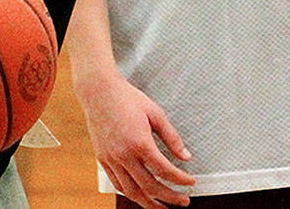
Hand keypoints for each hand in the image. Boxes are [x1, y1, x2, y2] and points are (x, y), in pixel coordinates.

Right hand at [80, 73, 194, 206]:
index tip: (190, 182)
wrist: (99, 92)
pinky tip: (140, 195)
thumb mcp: (156, 113)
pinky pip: (117, 184)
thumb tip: (186, 156)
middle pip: (150, 186)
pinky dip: (130, 193)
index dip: (180, 180)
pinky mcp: (102, 159)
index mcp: (140, 142)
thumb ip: (172, 137)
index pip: (165, 170)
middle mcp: (124, 155)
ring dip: (149, 203)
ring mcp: (111, 159)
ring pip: (131, 191)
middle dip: (169, 197)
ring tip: (163, 207)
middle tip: (183, 201)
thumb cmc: (128, 99)